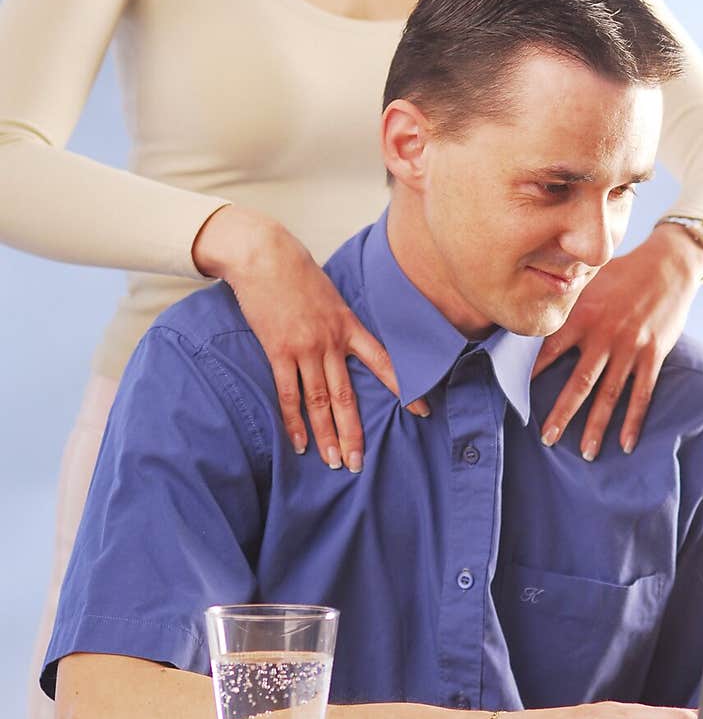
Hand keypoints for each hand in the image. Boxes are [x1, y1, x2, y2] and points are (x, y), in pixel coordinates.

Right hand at [192, 205, 427, 469]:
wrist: (264, 254)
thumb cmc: (295, 272)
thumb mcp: (330, 296)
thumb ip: (338, 322)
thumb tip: (341, 343)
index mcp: (349, 325)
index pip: (384, 362)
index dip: (404, 388)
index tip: (424, 411)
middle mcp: (331, 341)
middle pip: (347, 396)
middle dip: (354, 433)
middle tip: (358, 463)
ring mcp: (305, 348)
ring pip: (319, 402)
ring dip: (326, 435)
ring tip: (333, 463)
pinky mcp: (278, 350)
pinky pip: (288, 394)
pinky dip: (293, 422)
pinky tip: (300, 443)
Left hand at [532, 225, 702, 458]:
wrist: (668, 265)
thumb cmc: (621, 271)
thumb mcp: (587, 279)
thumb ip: (562, 300)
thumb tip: (531, 312)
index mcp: (583, 315)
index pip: (551, 349)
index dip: (532, 372)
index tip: (515, 393)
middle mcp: (605, 335)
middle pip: (580, 382)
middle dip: (563, 413)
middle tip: (547, 438)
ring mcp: (631, 348)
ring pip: (611, 394)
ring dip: (597, 426)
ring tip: (586, 453)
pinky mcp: (653, 355)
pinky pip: (643, 393)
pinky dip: (635, 420)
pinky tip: (627, 443)